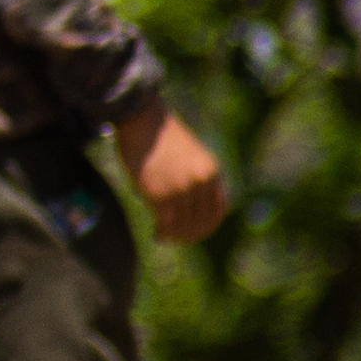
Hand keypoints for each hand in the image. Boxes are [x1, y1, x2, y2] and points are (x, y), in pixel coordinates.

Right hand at [115, 101, 225, 245]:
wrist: (143, 121)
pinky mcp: (160, 194)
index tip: (194, 233)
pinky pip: (166, 223)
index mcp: (212, 173)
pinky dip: (163, 232)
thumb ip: (198, 179)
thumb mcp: (192, 156)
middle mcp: (200, 183)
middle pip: (200, 222)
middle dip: (189, 235)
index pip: (217, 212)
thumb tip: (194, 208)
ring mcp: (181, 190)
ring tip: (164, 236)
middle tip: (176, 239)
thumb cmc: (162, 138)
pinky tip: (156, 232)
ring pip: (183, 226)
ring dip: (175, 236)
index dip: (206, 228)